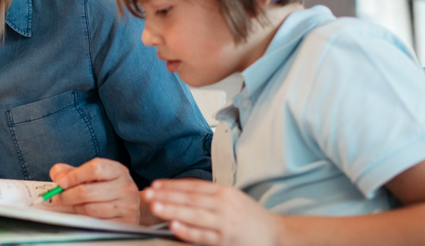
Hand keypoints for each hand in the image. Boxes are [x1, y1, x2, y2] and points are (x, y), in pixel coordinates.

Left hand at [48, 158, 139, 224]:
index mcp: (117, 170)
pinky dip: (86, 219)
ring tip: (75, 205)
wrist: (128, 205)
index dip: (74, 176)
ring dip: (76, 208)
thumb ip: (70, 172)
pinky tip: (86, 215)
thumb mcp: (91, 175)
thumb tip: (58, 177)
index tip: (61, 183)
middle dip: (67, 196)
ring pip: (89, 209)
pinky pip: (96, 223)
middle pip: (87, 191)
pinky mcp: (125, 222)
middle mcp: (125, 186)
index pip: (95, 168)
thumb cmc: (106, 187)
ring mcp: (127, 206)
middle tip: (58, 198)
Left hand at [144, 179, 282, 245]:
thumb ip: (209, 195)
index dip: (172, 185)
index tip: (155, 185)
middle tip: (147, 193)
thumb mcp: (232, 198)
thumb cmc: (250, 217)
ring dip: (173, 209)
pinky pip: (203, 235)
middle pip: (190, 198)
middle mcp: (223, 204)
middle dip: (166, 195)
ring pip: (194, 214)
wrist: (276, 233)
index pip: (192, 186)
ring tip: (155, 206)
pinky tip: (174, 226)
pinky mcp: (225, 240)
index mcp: (224, 192)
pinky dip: (188, 230)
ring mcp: (224, 222)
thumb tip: (180, 193)